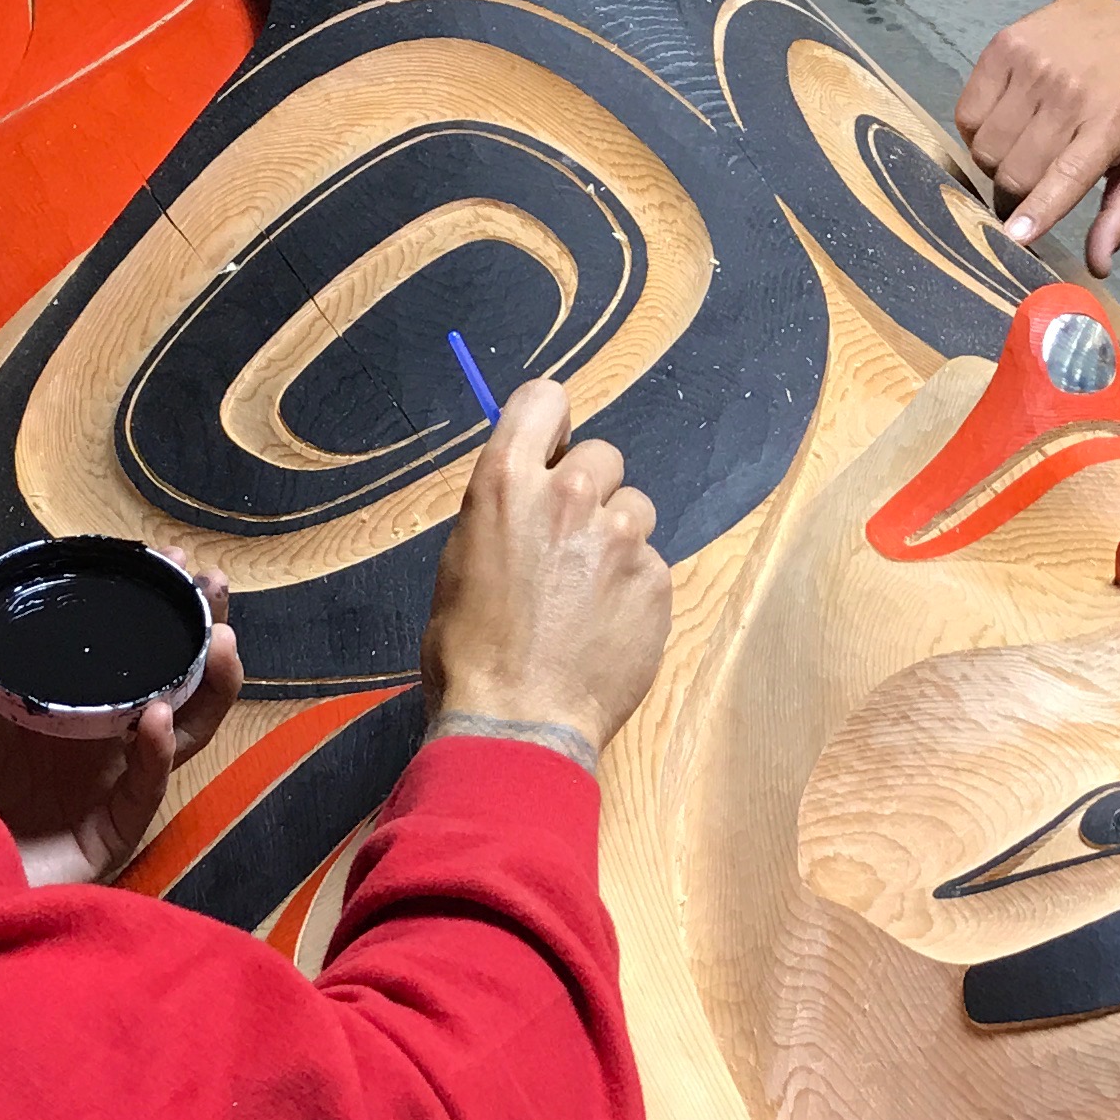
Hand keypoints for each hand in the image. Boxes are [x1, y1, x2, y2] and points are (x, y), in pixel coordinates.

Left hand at [0, 598, 237, 887]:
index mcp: (52, 708)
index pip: (115, 648)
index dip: (143, 604)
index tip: (163, 558)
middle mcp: (89, 742)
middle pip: (166, 680)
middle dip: (195, 631)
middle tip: (210, 586)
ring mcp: (101, 788)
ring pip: (179, 732)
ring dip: (206, 685)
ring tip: (219, 639)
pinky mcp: (104, 835)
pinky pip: (144, 790)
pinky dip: (156, 753)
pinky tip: (158, 715)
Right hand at [417, 379, 671, 768]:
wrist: (517, 721)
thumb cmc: (468, 652)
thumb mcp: (462, 563)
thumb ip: (505, 515)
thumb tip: (531, 501)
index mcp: (506, 484)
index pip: (543, 399)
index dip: (550, 423)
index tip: (551, 451)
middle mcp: (570, 496)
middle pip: (603, 454)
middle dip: (591, 489)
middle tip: (569, 542)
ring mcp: (620, 537)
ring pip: (635, 509)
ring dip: (617, 539)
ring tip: (588, 593)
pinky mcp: (656, 579)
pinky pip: (651, 564)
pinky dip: (633, 589)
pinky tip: (606, 627)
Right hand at [952, 0, 1119, 275]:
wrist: (1117, 11)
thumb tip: (1098, 266)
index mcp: (1110, 125)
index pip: (1065, 176)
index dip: (1036, 211)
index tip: (1013, 238)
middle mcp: (1069, 94)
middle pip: (1015, 171)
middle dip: (1015, 195)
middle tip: (1028, 188)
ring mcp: (1032, 68)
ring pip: (986, 148)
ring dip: (995, 164)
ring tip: (1019, 150)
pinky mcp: (1001, 50)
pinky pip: (967, 115)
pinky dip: (977, 132)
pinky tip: (1003, 124)